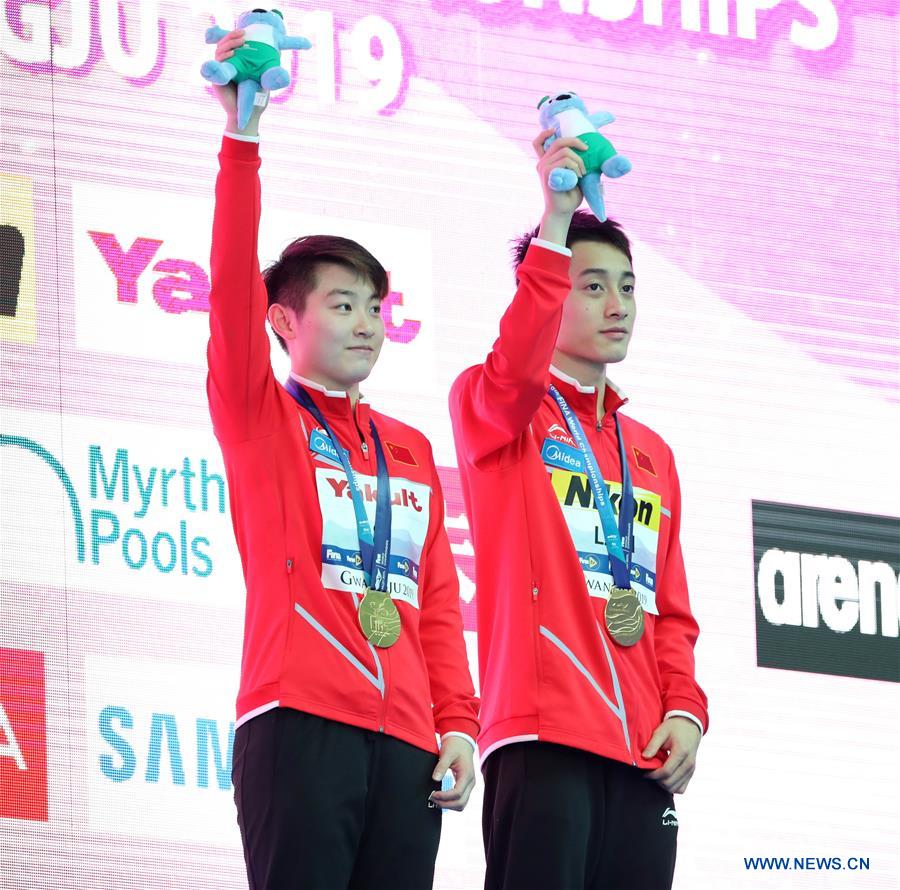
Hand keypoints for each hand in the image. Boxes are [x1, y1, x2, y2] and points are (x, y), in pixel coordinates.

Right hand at [210, 29, 267, 135]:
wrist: (248, 118)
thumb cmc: (256, 102)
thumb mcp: (262, 81)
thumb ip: (264, 69)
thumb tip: (276, 53)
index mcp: (236, 66)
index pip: (233, 47)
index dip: (235, 37)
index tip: (245, 32)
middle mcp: (226, 68)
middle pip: (224, 46)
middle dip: (232, 37)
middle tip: (242, 33)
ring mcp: (220, 73)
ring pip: (219, 52)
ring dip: (228, 44)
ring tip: (240, 41)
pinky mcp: (216, 80)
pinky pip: (216, 64)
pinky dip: (223, 57)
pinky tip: (232, 54)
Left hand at [427, 736, 475, 811]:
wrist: (462, 741)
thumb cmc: (455, 746)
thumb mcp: (447, 753)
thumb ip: (441, 766)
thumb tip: (435, 779)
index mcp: (467, 774)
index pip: (457, 793)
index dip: (444, 797)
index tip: (433, 794)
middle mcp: (471, 782)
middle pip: (461, 803)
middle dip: (446, 804)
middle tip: (432, 798)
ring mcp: (470, 785)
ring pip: (462, 804)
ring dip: (449, 805)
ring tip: (436, 800)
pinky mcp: (466, 786)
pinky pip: (461, 800)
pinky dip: (452, 802)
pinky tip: (442, 798)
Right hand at [532, 128, 587, 243]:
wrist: (562, 212)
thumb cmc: (570, 196)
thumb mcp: (575, 175)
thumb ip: (577, 163)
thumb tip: (593, 154)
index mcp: (546, 162)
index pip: (538, 143)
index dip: (545, 133)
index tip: (555, 130)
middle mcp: (542, 163)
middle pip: (558, 141)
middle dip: (576, 142)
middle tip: (586, 149)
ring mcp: (543, 167)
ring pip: (565, 151)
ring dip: (579, 161)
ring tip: (582, 173)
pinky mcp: (547, 173)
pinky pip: (565, 161)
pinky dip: (576, 167)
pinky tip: (578, 177)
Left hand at [643, 716, 700, 793]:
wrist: (689, 726)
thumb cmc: (674, 728)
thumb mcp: (661, 731)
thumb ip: (653, 745)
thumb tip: (644, 757)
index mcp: (681, 752)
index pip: (666, 771)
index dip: (653, 775)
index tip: (645, 773)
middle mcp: (689, 763)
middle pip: (671, 782)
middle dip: (657, 780)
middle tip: (649, 774)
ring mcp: (691, 770)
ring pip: (677, 788)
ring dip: (664, 785)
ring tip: (656, 775)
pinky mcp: (691, 773)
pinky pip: (682, 788)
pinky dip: (672, 786)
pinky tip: (665, 777)